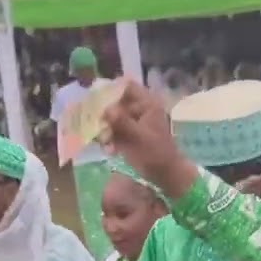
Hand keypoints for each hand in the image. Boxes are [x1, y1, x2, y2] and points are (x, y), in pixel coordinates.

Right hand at [100, 79, 198, 198]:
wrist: (165, 174)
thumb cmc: (156, 154)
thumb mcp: (139, 137)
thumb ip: (122, 122)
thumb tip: (106, 109)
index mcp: (146, 103)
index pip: (126, 86)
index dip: (111, 89)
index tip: (96, 99)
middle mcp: (138, 108)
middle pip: (114, 102)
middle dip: (103, 114)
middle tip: (97, 126)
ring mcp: (131, 121)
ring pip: (110, 117)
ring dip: (104, 129)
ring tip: (105, 143)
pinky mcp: (126, 134)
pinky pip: (111, 130)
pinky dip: (107, 139)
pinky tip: (109, 150)